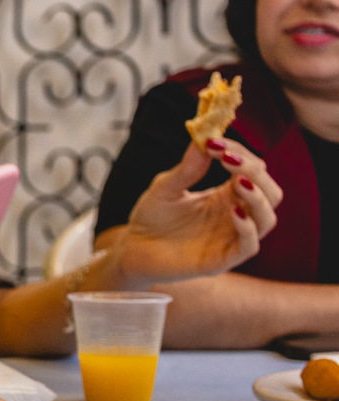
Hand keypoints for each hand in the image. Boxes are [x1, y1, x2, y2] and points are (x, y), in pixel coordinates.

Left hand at [120, 138, 281, 283]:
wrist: (131, 249)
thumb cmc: (150, 218)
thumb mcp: (165, 188)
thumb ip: (186, 168)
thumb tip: (204, 139)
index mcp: (227, 196)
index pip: (252, 170)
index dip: (240, 153)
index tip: (215, 142)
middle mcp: (236, 215)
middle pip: (270, 192)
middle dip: (255, 172)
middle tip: (228, 159)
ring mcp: (230, 239)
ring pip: (267, 219)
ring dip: (258, 197)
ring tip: (238, 181)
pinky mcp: (221, 261)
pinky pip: (249, 247)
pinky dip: (247, 228)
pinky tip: (234, 211)